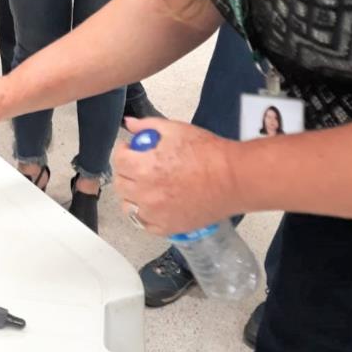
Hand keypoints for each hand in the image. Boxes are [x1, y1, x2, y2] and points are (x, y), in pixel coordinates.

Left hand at [114, 117, 239, 235]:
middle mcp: (146, 193)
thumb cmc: (207, 153)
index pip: (118, 160)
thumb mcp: (175, 129)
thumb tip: (129, 124)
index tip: (130, 149)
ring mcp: (157, 214)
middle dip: (126, 172)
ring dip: (132, 195)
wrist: (233, 178)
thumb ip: (147, 125)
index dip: (123, 151)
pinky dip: (146, 215)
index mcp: (144, 167)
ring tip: (144, 186)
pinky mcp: (169, 228)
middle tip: (137, 166)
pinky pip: (146, 224)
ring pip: (129, 206)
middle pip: (121, 184)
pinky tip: (154, 204)